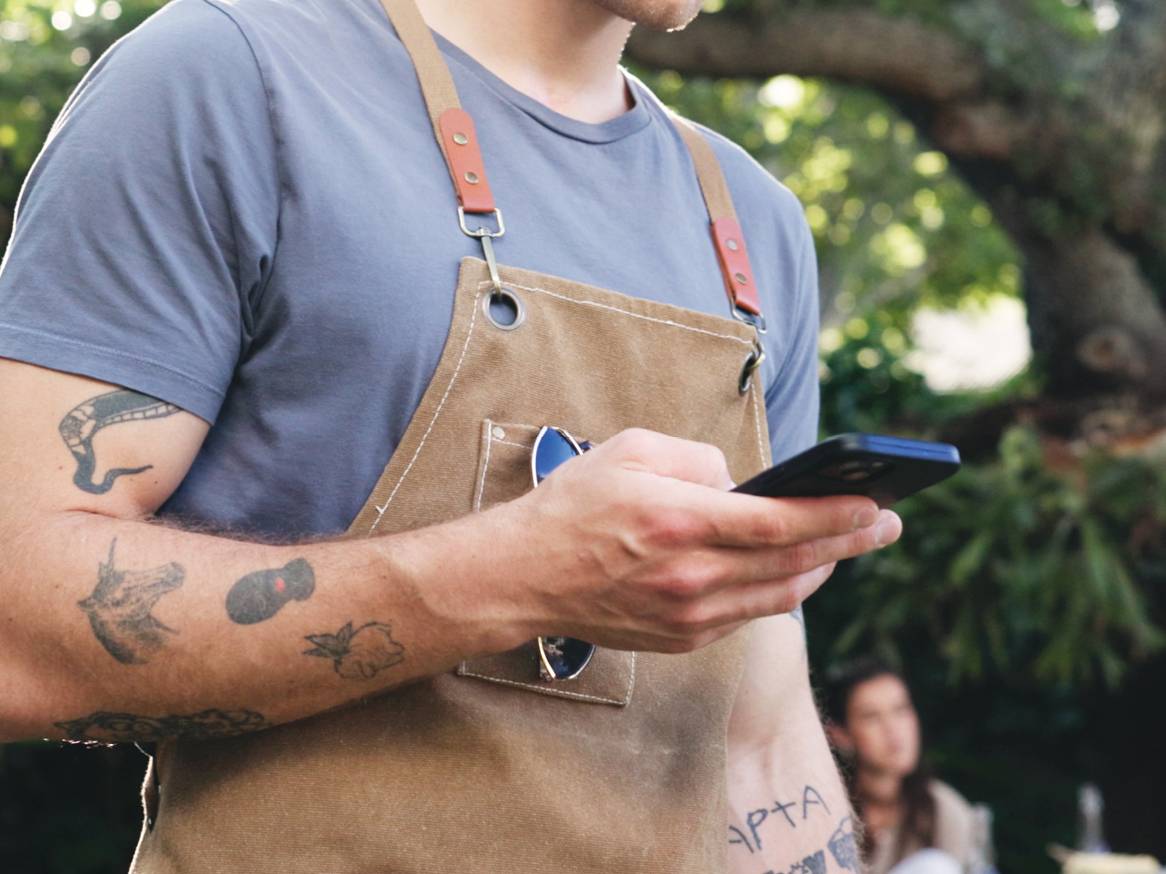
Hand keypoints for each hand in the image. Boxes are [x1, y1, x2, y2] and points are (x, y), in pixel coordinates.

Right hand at [486, 428, 901, 653]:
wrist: (524, 576)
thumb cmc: (573, 505)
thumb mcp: (631, 450)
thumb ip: (697, 459)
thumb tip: (740, 483)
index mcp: (680, 522)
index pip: (780, 522)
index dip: (836, 515)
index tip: (875, 504)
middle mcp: (691, 576)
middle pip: (794, 562)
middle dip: (850, 541)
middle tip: (886, 524)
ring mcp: (688, 615)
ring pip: (779, 596)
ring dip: (822, 570)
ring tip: (848, 546)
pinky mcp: (682, 638)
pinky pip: (748, 615)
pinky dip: (779, 590)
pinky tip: (792, 571)